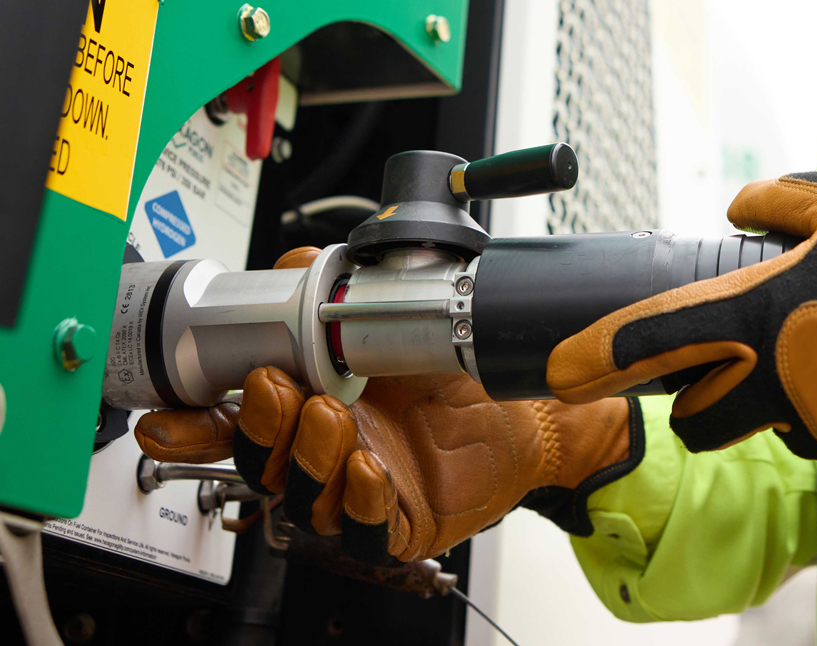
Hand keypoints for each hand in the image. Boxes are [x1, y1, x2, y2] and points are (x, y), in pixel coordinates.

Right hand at [134, 249, 640, 562]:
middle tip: (282, 387)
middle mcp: (325, 452)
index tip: (173, 415)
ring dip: (308, 458)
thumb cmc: (450, 372)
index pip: (235, 422)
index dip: (196, 425)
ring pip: (304, 498)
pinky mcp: (395, 522)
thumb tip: (290, 266)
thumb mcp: (393, 317)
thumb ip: (334, 286)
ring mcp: (357, 489)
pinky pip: (364, 529)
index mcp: (308, 406)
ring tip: (332, 417)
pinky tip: (371, 468)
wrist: (519, 408)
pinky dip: (361, 501)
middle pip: (260, 462)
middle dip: (260, 427)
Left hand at [548, 172, 816, 487]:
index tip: (562, 374)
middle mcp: (778, 380)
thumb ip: (783, 201)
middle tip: (730, 376)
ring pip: (771, 433)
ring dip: (780, 408)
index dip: (600, 357)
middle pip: (699, 425)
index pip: (657, 339)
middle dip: (702, 407)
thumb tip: (741, 205)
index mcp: (761, 313)